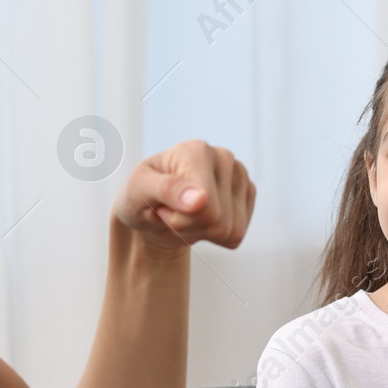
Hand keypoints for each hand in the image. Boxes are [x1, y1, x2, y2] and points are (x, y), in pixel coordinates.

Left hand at [113, 139, 255, 253]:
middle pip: (219, 222)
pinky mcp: (248, 193)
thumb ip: (166, 191)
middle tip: (171, 212)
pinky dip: (217, 236)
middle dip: (190, 227)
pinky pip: (237, 235)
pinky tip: (202, 218)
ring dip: (202, 232)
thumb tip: (200, 199)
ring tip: (185, 214)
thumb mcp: (139, 191)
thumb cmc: (142, 196)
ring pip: (231, 231)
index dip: (178, 218)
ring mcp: (239, 175)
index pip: (204, 207)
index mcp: (196, 151)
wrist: (152, 208)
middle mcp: (223, 158)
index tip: (161, 206)